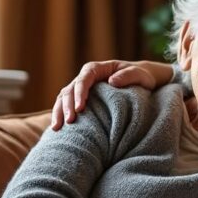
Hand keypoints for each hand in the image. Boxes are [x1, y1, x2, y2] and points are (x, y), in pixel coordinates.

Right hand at [50, 60, 172, 129]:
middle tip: (69, 122)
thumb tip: (112, 81)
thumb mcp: (139, 74)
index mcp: (97, 68)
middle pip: (69, 89)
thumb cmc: (141, 76)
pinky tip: (57, 128)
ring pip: (63, 98)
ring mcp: (81, 88)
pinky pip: (66, 106)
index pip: (84, 79)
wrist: (140, 80)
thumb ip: (128, 76)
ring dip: (59, 112)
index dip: (79, 92)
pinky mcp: (81, 99)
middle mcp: (86, 77)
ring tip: (57, 128)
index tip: (80, 108)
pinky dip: (60, 115)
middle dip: (66, 106)